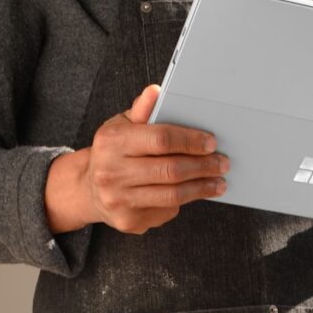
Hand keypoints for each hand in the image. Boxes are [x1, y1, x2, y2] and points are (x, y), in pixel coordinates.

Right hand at [45, 85, 227, 234]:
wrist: (90, 189)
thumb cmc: (114, 152)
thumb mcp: (122, 126)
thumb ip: (142, 110)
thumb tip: (157, 91)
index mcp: (112, 142)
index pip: (160, 139)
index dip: (190, 141)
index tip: (211, 143)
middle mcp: (112, 173)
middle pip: (170, 170)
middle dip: (202, 167)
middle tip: (222, 164)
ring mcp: (120, 200)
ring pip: (172, 195)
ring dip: (201, 188)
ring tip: (218, 182)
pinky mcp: (129, 221)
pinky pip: (166, 211)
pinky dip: (184, 201)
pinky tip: (194, 192)